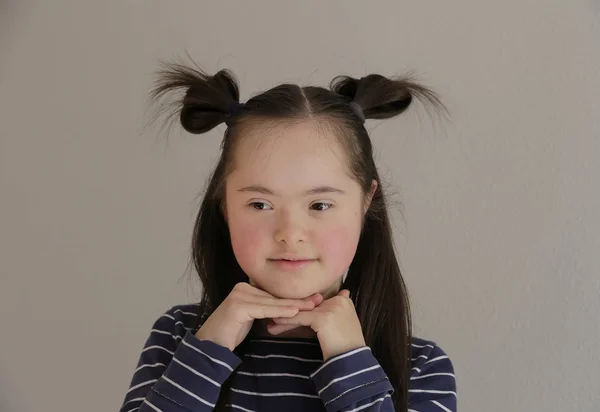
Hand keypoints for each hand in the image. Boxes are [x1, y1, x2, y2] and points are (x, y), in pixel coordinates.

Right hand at [195, 282, 319, 350]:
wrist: (211, 345)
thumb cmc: (232, 333)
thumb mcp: (252, 317)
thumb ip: (265, 309)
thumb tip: (288, 306)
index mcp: (247, 287)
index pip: (275, 293)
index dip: (294, 297)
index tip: (314, 299)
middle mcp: (242, 287)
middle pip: (275, 296)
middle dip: (298, 300)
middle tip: (319, 299)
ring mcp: (239, 295)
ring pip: (272, 302)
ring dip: (293, 305)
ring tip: (312, 306)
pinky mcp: (237, 306)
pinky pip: (264, 309)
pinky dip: (280, 311)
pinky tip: (294, 312)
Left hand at [269, 289, 365, 359]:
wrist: (352, 362)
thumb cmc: (346, 348)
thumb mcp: (341, 326)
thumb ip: (334, 312)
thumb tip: (340, 295)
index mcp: (344, 301)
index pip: (317, 303)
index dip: (302, 310)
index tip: (289, 315)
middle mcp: (339, 300)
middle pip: (309, 307)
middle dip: (292, 314)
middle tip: (275, 318)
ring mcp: (332, 308)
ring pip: (303, 312)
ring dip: (285, 318)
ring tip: (271, 323)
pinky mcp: (323, 317)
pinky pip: (300, 318)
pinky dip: (286, 322)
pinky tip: (275, 323)